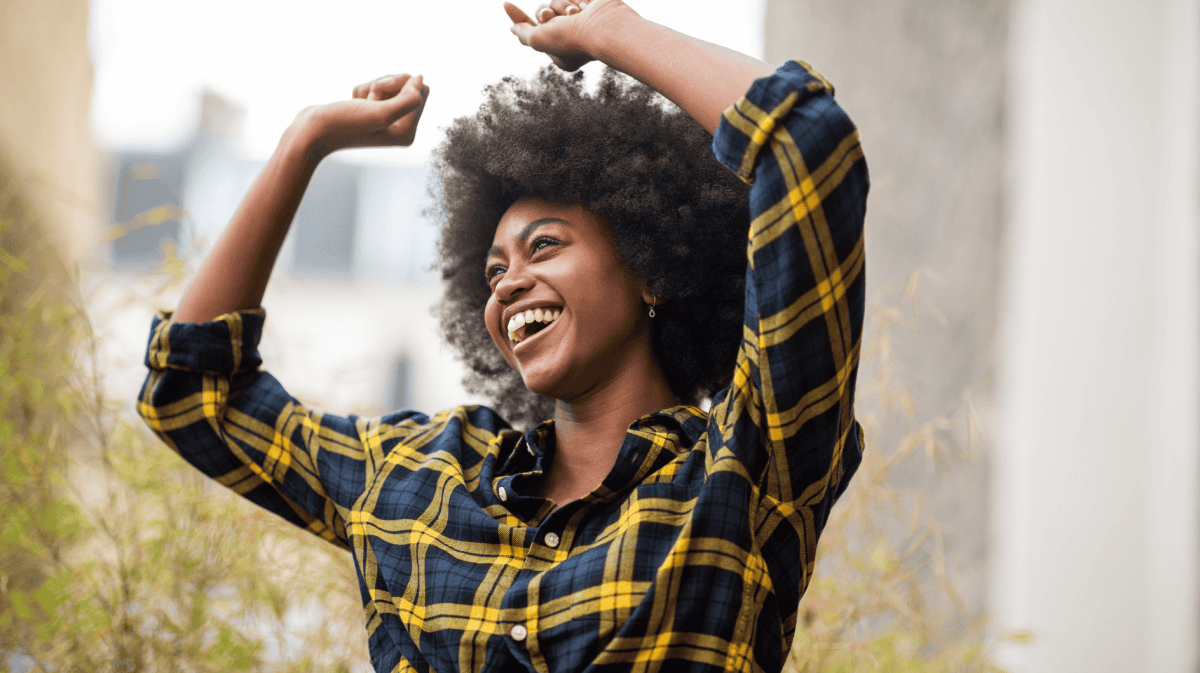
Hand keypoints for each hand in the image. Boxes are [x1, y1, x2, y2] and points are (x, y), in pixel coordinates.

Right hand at [292, 74, 428, 157]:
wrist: (310, 132)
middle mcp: (399, 128)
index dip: (401, 84)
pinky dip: (360, 90)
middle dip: (385, 84)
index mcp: (407, 133)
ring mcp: (385, 120)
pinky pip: (374, 88)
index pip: (422, 91)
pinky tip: (351, 103)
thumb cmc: (343, 124)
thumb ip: (408, 100)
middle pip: (408, 85)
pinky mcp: (371, 110)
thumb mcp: (380, 113)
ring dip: (371, 87)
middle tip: (368, 99)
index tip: (379, 96)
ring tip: (357, 102)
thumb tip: (421, 80)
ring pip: (390, 84)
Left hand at [504, 0, 635, 71]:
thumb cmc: (572, 38)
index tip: (506, 4)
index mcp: (559, 53)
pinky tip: (585, 6)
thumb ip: (524, 34)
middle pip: (544, 13)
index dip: (519, 18)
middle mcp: (570, 38)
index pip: (533, 32)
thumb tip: (513, 29)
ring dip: (562, 5)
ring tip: (575, 13)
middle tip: (550, 17)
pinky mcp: (590, 6)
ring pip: (557, 1)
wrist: (606, 26)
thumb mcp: (539, 40)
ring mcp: (582, 21)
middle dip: (545, 12)